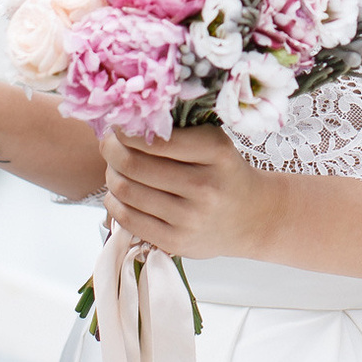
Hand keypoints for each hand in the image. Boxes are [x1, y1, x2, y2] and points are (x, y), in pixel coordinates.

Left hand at [102, 125, 285, 259]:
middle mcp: (204, 186)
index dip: (127, 130)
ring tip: (114, 167)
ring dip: (111, 174)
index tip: (119, 124)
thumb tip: (127, 120)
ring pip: (126, 190)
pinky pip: (128, 218)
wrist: (252, 217)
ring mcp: (189, 218)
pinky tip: (119, 191)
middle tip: (108, 143)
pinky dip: (114, 201)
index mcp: (216, 152)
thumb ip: (179, 131)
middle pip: (134, 164)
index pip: (156, 139)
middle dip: (111, 150)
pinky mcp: (176, 241)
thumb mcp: (215, 144)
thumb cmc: (225, 173)